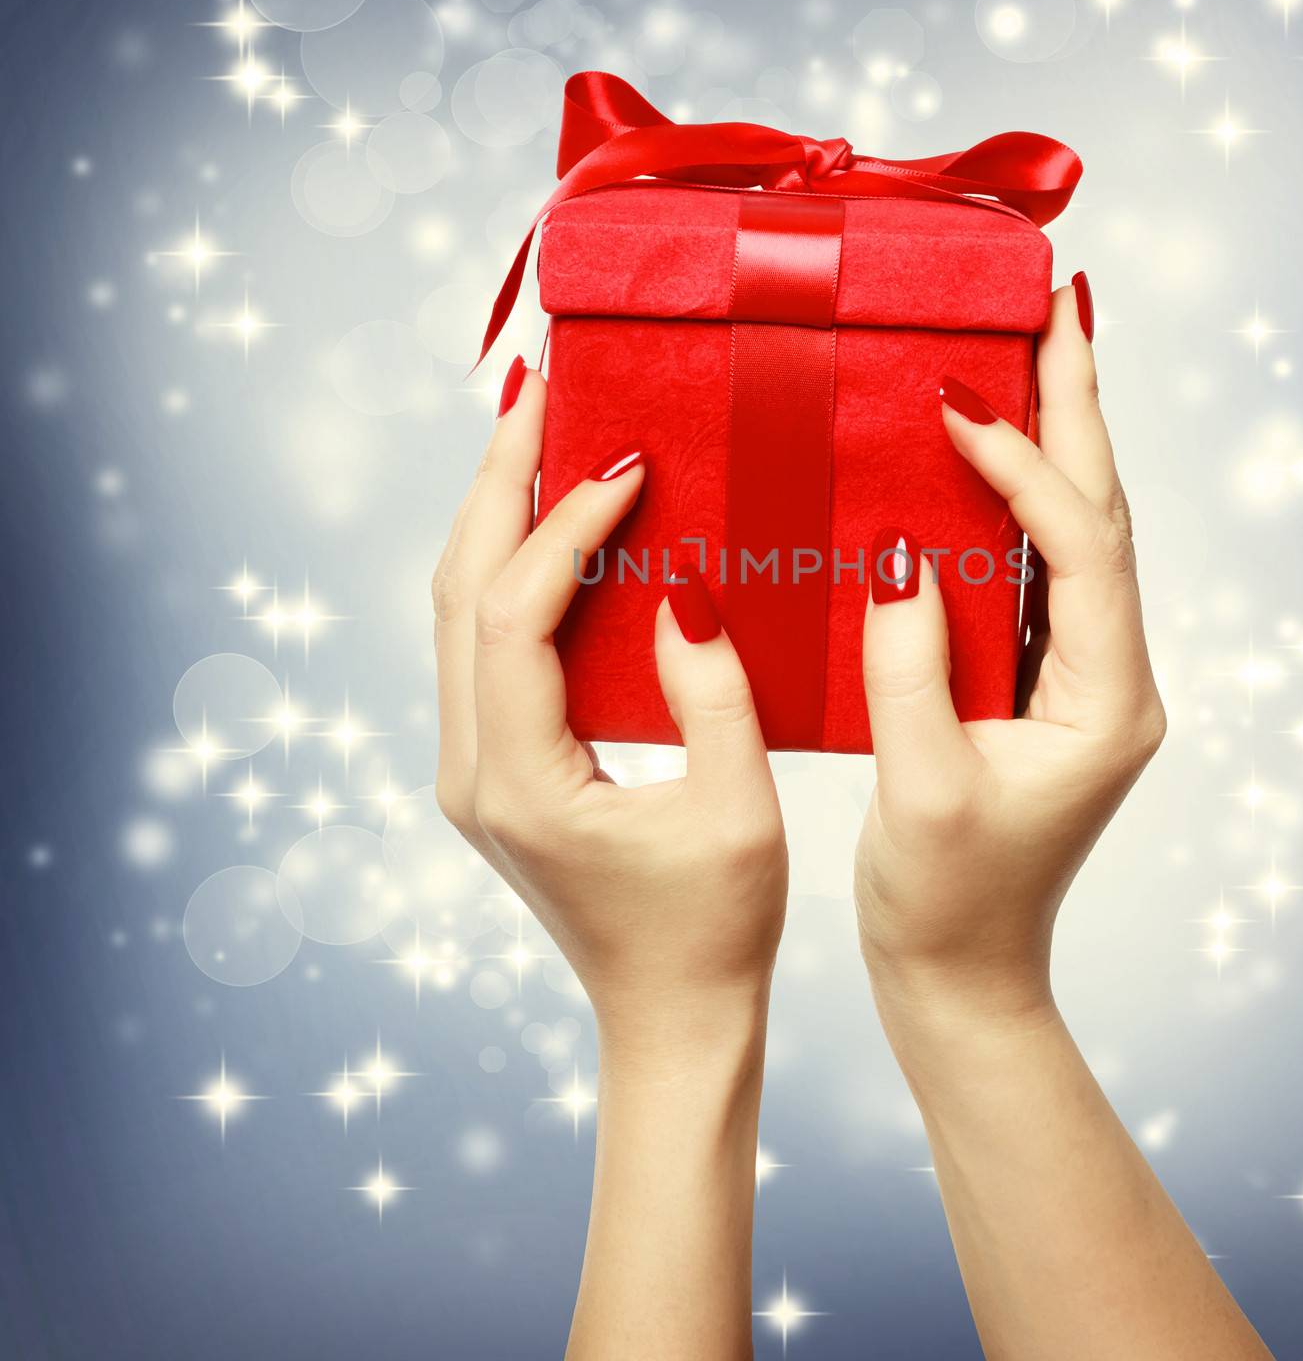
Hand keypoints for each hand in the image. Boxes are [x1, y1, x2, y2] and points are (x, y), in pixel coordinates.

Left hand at [431, 360, 787, 1066]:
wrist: (669, 1021)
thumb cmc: (715, 931)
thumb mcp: (740, 810)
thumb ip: (712, 694)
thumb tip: (682, 586)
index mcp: (520, 781)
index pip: (517, 613)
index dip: (565, 523)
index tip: (629, 460)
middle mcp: (471, 770)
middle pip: (457, 591)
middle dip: (497, 480)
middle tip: (542, 389)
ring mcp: (473, 769)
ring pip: (457, 611)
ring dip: (496, 515)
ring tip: (540, 431)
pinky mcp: (496, 767)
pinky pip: (483, 644)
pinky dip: (510, 567)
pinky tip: (553, 523)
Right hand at [855, 276, 1165, 1032]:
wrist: (964, 975)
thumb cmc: (947, 902)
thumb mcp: (922, 791)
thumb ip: (913, 668)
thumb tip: (900, 551)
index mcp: (1106, 702)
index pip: (1083, 553)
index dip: (1029, 471)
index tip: (961, 406)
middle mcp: (1111, 675)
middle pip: (1101, 515)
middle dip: (1078, 406)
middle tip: (1057, 302)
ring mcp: (1080, 674)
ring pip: (1074, 532)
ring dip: (1055, 436)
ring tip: (1033, 341)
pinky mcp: (1038, 678)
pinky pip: (1033, 566)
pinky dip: (1014, 495)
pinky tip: (985, 446)